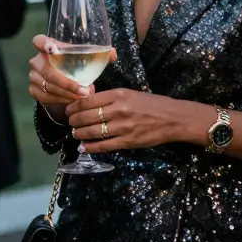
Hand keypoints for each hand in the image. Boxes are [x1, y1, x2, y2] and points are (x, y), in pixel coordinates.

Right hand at [27, 35, 115, 122]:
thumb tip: (112, 54)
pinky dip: (61, 100)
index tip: (52, 48)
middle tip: (85, 90)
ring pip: (49, 86)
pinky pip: (47, 97)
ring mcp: (33, 76)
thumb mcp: (86, 59)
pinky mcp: (34, 91)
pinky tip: (74, 102)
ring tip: (84, 97)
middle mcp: (37, 61)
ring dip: (67, 94)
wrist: (63, 84)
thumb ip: (99, 54)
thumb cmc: (75, 66)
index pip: (39, 41)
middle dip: (67, 82)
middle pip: (47, 70)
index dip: (43, 44)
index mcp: (47, 47)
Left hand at [64, 88, 180, 153]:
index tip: (68, 110)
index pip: (88, 100)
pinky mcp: (128, 141)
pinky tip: (83, 147)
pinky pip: (104, 145)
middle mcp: (119, 109)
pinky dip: (91, 147)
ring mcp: (123, 127)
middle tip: (69, 123)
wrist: (173, 118)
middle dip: (74, 121)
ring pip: (93, 131)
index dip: (74, 106)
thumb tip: (89, 102)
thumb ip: (111, 98)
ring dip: (80, 134)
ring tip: (75, 134)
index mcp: (119, 94)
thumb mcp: (131, 94)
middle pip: (87, 116)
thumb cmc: (152, 104)